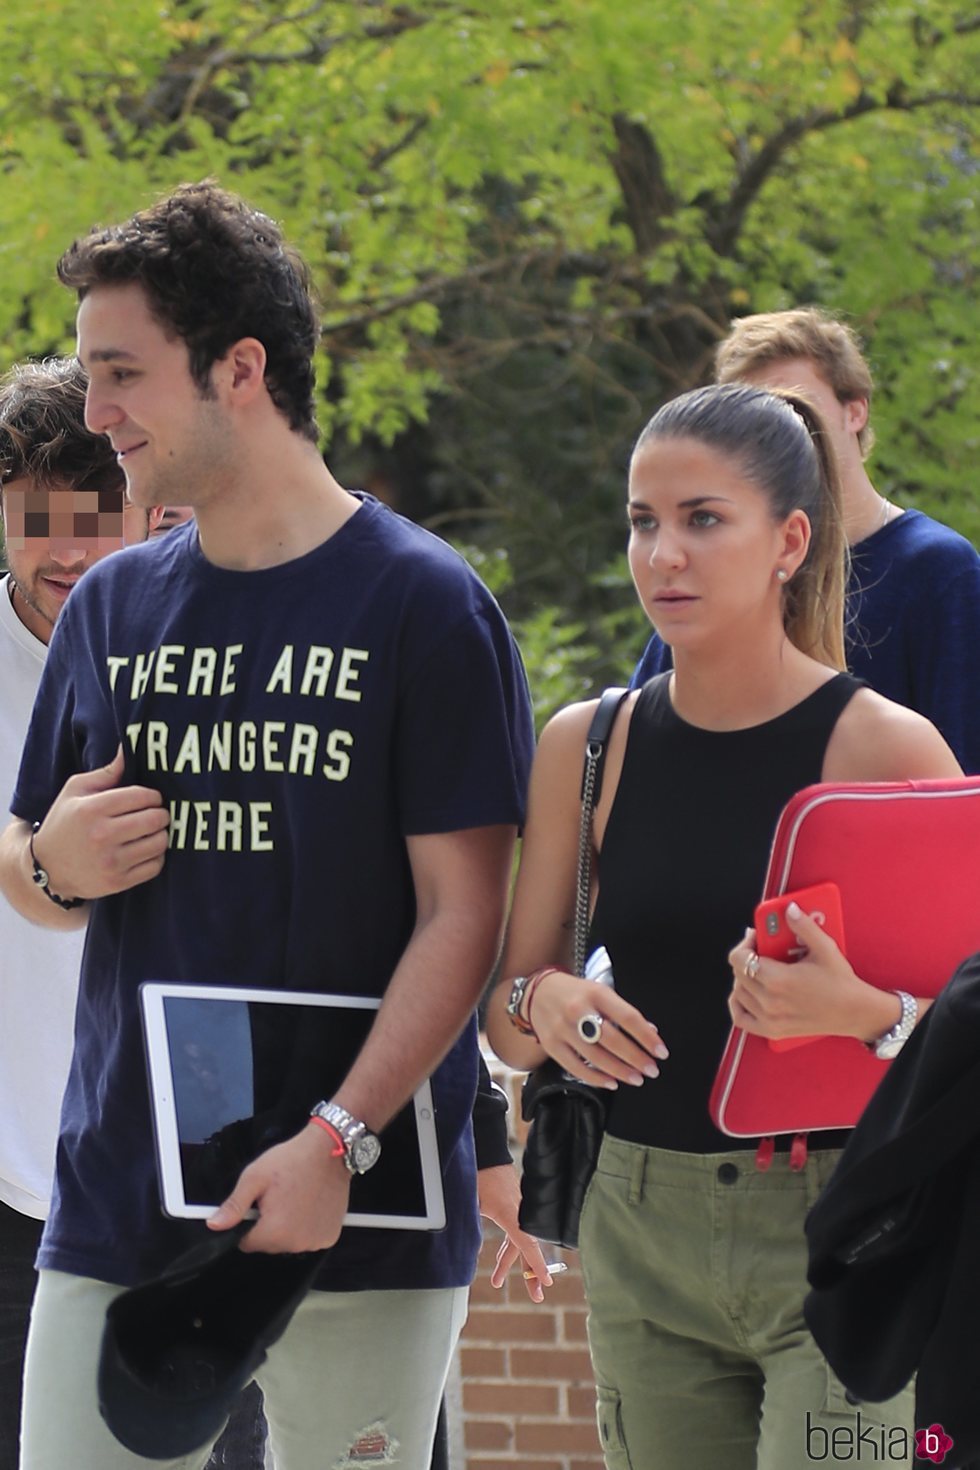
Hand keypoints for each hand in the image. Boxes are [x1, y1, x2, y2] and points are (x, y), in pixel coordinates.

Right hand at [32, 745, 168, 899]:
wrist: (46, 869)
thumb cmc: (64, 823)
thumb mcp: (75, 791)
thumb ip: (105, 772)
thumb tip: (129, 750)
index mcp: (92, 809)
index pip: (142, 796)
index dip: (153, 795)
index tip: (150, 798)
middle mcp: (102, 836)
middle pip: (155, 819)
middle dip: (161, 814)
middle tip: (156, 814)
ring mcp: (111, 862)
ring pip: (159, 842)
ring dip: (161, 835)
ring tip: (152, 831)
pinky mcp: (118, 882)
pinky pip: (155, 865)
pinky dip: (157, 856)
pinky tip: (146, 850)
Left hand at [207, 1124, 350, 1252]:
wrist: (329, 1150)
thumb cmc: (291, 1160)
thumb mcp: (255, 1177)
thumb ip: (235, 1205)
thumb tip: (213, 1226)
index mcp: (275, 1232)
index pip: (247, 1243)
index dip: (249, 1223)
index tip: (260, 1204)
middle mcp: (296, 1244)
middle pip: (269, 1245)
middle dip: (269, 1225)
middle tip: (278, 1198)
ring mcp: (316, 1242)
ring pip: (289, 1243)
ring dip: (288, 1228)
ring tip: (295, 1200)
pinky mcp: (330, 1237)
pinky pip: (309, 1239)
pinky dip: (307, 1227)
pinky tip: (310, 1206)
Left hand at [478, 1163, 553, 1302]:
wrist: (487, 1152)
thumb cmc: (478, 1175)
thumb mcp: (470, 1201)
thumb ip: (470, 1225)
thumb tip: (464, 1250)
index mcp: (510, 1214)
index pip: (527, 1243)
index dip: (537, 1264)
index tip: (547, 1282)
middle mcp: (519, 1214)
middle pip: (528, 1248)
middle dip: (532, 1274)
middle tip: (537, 1297)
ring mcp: (518, 1210)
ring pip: (519, 1242)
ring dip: (511, 1263)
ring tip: (497, 1283)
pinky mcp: (514, 1208)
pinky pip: (516, 1232)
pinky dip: (510, 1248)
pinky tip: (502, 1259)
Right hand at [527, 969, 667, 1088]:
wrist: (538, 992)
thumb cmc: (575, 993)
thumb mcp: (600, 992)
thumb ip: (622, 1012)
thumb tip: (650, 1033)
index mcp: (596, 993)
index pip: (627, 1017)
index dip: (647, 1037)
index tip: (661, 1052)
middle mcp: (578, 1010)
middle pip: (612, 1039)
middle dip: (636, 1058)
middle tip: (652, 1070)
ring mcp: (562, 1028)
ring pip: (595, 1056)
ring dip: (619, 1071)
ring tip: (636, 1078)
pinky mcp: (551, 1045)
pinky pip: (575, 1067)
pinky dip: (595, 1078)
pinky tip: (611, 1083)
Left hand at [728, 903, 891, 1041]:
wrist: (854, 1012)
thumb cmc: (841, 982)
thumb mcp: (825, 948)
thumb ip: (804, 926)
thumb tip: (789, 909)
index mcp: (778, 980)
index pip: (739, 958)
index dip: (745, 944)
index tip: (755, 937)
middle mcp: (770, 1001)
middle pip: (739, 973)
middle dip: (747, 956)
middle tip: (761, 949)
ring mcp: (769, 1018)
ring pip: (738, 993)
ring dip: (744, 977)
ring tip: (759, 968)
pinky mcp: (772, 1030)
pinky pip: (741, 1018)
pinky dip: (738, 1004)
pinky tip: (748, 993)